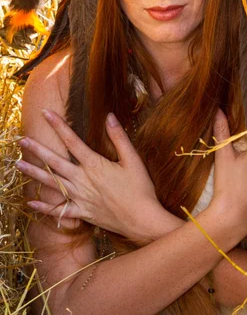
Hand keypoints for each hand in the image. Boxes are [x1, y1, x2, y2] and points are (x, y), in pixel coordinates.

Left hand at [16, 110, 179, 242]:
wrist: (142, 220)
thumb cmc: (140, 188)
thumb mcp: (132, 159)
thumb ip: (119, 137)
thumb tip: (109, 116)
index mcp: (94, 165)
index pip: (72, 141)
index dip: (58, 125)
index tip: (46, 113)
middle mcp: (82, 180)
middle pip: (55, 162)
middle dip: (37, 150)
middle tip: (21, 140)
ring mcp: (80, 198)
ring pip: (52, 184)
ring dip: (34, 173)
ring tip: (18, 164)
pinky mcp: (81, 213)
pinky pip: (59, 210)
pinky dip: (44, 207)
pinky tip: (30, 202)